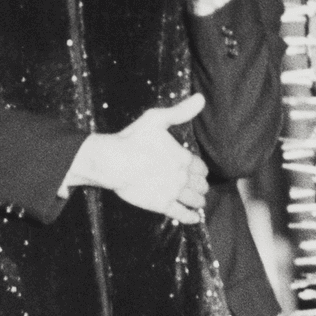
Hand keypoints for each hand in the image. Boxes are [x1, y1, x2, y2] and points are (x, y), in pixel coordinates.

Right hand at [62, 94, 208, 224]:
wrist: (114, 162)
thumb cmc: (132, 138)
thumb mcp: (157, 119)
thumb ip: (180, 111)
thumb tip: (201, 98)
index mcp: (184, 157)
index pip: (201, 168)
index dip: (200, 170)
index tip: (198, 172)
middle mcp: (182, 176)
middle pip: (201, 185)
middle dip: (201, 186)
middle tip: (199, 188)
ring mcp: (173, 192)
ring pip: (195, 200)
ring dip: (199, 201)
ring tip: (198, 202)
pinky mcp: (162, 205)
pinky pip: (182, 214)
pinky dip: (191, 217)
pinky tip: (195, 218)